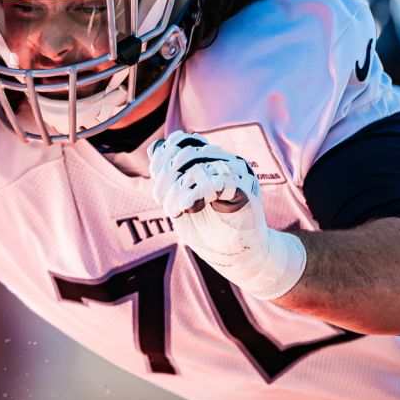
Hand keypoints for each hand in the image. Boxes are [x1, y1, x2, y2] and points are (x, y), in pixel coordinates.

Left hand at [148, 130, 304, 299]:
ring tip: (173, 209)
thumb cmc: (212, 230)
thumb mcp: (183, 200)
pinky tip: (186, 209)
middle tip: (160, 199)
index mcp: (214, 161)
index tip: (154, 176)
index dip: (164, 155)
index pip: (185, 141)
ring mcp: (238, 175)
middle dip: (166, 175)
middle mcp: (228, 162)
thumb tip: (155, 147)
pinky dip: (191, 196)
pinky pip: (213, 183)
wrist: (242, 258)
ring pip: (198, 166)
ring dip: (176, 189)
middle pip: (188, 152)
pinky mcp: (245, 191)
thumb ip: (172, 176)